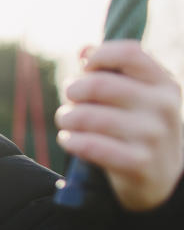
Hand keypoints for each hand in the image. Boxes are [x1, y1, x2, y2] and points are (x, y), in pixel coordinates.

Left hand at [55, 40, 183, 210]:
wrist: (162, 179)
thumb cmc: (138, 127)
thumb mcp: (136, 96)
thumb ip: (111, 71)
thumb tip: (84, 50)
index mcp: (163, 83)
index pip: (129, 53)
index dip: (98, 57)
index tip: (85, 69)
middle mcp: (162, 106)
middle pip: (98, 84)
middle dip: (72, 91)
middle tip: (70, 100)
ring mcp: (152, 136)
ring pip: (87, 116)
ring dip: (66, 117)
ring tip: (67, 121)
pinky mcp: (137, 163)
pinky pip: (89, 145)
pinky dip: (71, 140)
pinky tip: (70, 139)